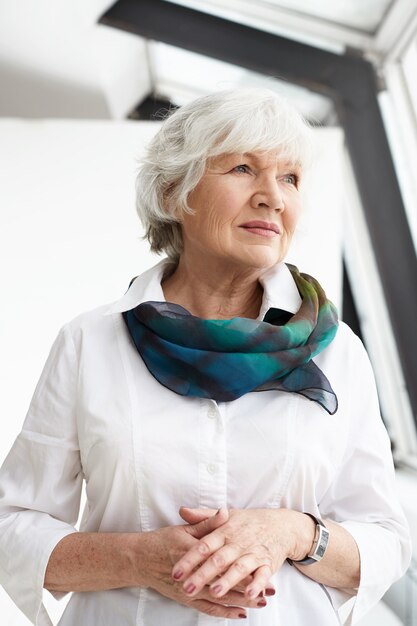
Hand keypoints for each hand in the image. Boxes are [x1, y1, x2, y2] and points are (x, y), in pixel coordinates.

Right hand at [137, 509, 268, 618]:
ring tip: (261, 603)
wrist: (140, 560)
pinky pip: (208, 609)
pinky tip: (239, 614)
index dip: (244, 564)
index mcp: (195, 552)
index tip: (263, 564)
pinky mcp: (186, 599)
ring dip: (241, 602)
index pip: (224, 560)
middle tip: (270, 591)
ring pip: (220, 599)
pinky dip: (224, 613)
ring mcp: (189, 590)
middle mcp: (193, 574)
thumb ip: (207, 522)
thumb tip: (225, 512)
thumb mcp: (185, 528)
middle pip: (225, 583)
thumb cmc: (162, 541)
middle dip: (249, 588)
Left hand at [172, 507, 314, 599]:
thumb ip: (203, 516)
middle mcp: (237, 543)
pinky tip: (250, 595)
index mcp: (224, 532)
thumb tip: (182, 511)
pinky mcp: (268, 564)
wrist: (280, 525)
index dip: (189, 559)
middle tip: (187, 588)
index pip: (203, 546)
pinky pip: (262, 575)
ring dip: (228, 580)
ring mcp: (253, 553)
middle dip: (202, 575)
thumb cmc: (248, 522)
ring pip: (239, 568)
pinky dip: (257, 584)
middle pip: (218, 560)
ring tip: (215, 592)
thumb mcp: (226, 516)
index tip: (175, 572)